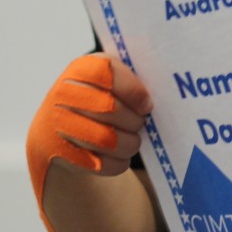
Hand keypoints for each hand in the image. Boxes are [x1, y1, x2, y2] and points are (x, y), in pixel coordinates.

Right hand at [26, 53, 154, 231]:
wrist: (58, 131)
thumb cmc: (100, 100)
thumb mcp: (110, 81)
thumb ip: (132, 78)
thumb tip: (174, 82)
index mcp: (82, 68)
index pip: (109, 73)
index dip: (133, 91)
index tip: (147, 104)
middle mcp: (63, 93)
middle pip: (109, 109)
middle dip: (133, 121)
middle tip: (141, 123)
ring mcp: (57, 124)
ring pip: (107, 139)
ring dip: (129, 143)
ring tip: (133, 139)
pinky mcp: (59, 153)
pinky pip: (99, 163)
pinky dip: (117, 163)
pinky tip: (120, 156)